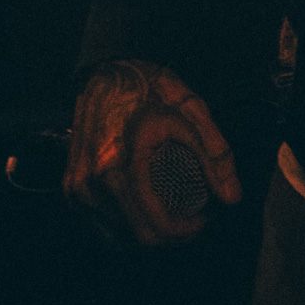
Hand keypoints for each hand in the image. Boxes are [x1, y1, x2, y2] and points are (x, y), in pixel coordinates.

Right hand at [63, 58, 240, 245]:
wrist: (104, 68)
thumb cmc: (149, 86)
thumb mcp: (189, 108)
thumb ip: (213, 153)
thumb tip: (232, 198)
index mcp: (120, 161)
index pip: (153, 222)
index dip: (184, 231)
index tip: (204, 219)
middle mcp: (93, 182)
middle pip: (138, 235)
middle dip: (172, 233)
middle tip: (192, 215)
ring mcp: (78, 188)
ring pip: (121, 235)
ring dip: (151, 230)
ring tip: (173, 210)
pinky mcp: (71, 189)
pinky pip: (105, 225)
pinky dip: (130, 224)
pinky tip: (148, 209)